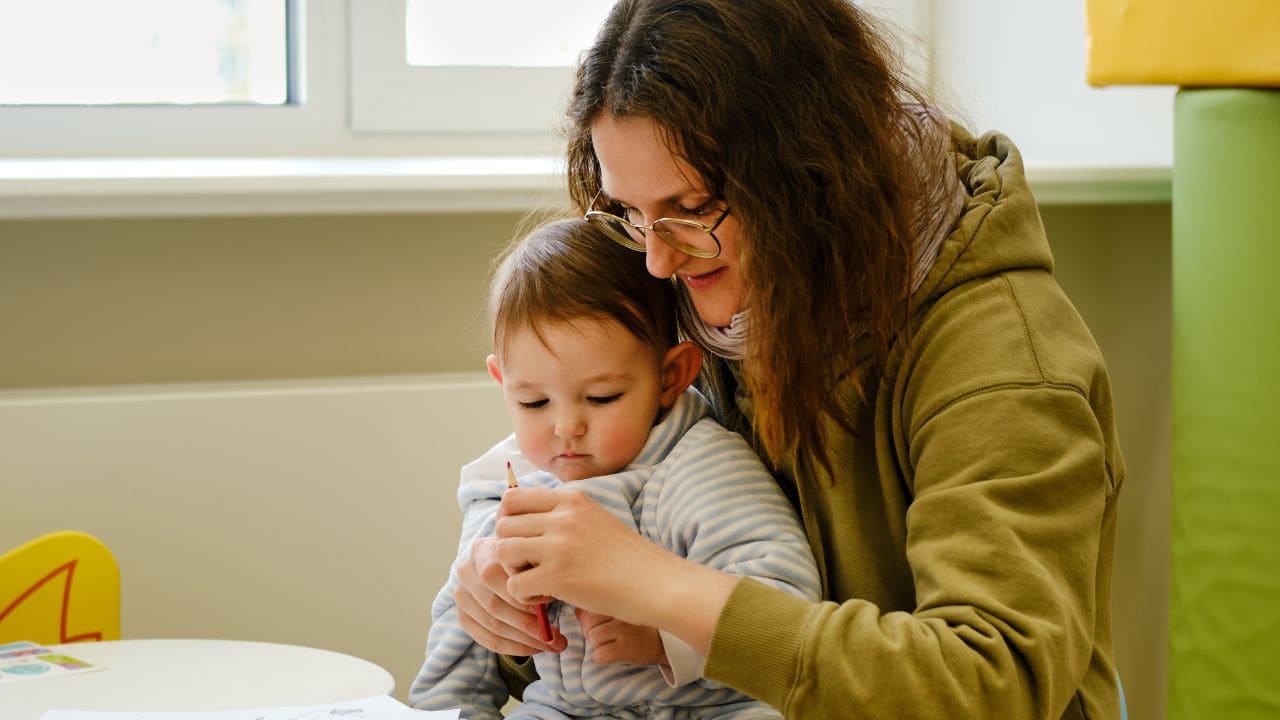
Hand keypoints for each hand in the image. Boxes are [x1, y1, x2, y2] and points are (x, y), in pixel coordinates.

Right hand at [454, 535, 566, 655]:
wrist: (504, 563)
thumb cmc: (525, 560)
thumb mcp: (531, 556)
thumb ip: (536, 569)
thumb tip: (551, 595)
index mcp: (481, 550)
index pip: (492, 575)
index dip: (519, 593)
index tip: (548, 605)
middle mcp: (466, 572)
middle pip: (493, 605)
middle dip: (528, 625)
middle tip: (557, 637)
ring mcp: (461, 596)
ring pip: (492, 625)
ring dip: (525, 641)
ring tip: (552, 644)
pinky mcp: (463, 617)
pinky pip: (488, 640)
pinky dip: (514, 648)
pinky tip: (534, 648)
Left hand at [495, 486, 740, 655]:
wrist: (657, 582)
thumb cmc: (630, 557)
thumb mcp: (596, 519)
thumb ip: (565, 516)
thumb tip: (528, 523)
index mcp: (571, 499)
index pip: (512, 498)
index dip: (509, 521)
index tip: (523, 540)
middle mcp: (561, 517)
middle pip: (502, 525)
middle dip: (510, 549)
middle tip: (529, 566)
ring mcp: (558, 546)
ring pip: (503, 552)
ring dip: (513, 571)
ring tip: (536, 581)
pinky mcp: (557, 577)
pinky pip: (514, 585)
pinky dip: (525, 596)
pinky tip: (547, 598)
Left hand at [576, 608, 666, 665]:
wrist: (664, 642)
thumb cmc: (637, 625)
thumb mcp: (619, 609)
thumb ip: (597, 607)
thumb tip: (577, 609)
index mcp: (619, 598)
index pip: (588, 605)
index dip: (590, 617)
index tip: (602, 621)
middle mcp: (622, 610)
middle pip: (587, 622)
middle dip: (592, 631)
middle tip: (608, 634)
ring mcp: (624, 629)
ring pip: (592, 638)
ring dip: (598, 644)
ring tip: (613, 643)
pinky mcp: (626, 648)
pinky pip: (599, 655)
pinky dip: (602, 657)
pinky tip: (613, 653)